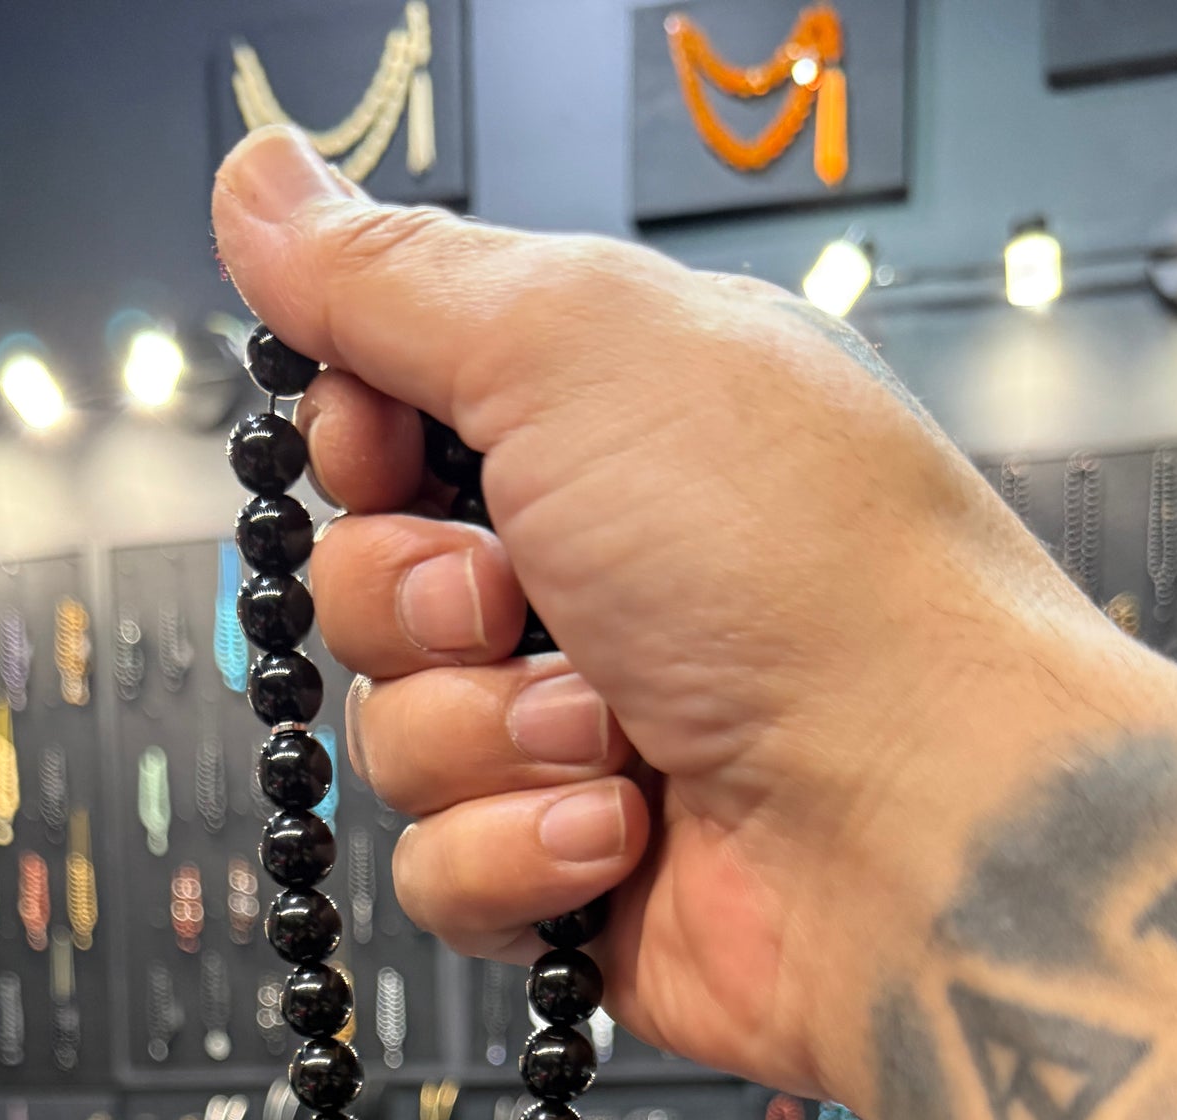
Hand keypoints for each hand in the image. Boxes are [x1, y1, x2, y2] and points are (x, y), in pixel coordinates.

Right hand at [212, 126, 1176, 1108]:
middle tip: (522, 597)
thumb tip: (257, 184)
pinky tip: (625, 829)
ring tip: (612, 730)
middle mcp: (596, 574)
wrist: (919, 822)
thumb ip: (393, 274)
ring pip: (392, 737)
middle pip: (365, 582)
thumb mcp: (576, 346)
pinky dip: (517, 853)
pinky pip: (437, 873)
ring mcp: (584, 734)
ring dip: (485, 733)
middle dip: (417, 600)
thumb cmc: (806, 570)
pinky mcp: (573, 879)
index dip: (358, 437)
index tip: (391, 445)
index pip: (390, 414)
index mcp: (611, 423)